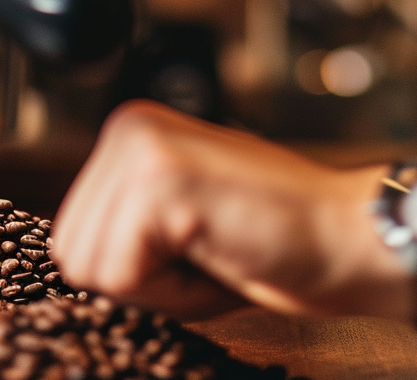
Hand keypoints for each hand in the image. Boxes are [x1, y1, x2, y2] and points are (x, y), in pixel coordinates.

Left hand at [51, 100, 408, 320]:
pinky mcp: (160, 179)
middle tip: (206, 251)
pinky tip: (217, 250)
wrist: (345, 236)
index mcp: (130, 132)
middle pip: (72, 253)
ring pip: (90, 266)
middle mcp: (128, 126)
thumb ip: (126, 223)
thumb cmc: (272, 240)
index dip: (133, 269)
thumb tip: (72, 260)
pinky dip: (172, 290)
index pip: (73, 237)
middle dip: (138, 279)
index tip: (193, 247)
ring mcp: (142, 147)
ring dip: (156, 285)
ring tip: (212, 248)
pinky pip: (122, 276)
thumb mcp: (177, 217)